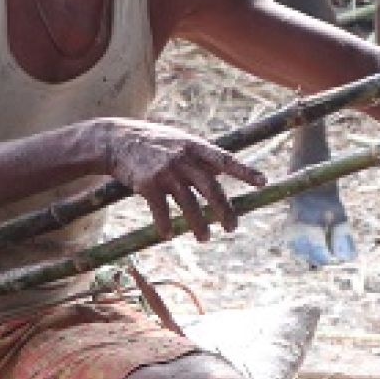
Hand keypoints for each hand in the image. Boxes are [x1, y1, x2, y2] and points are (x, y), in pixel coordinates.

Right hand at [92, 118, 267, 242]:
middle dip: (224, 210)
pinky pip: (160, 210)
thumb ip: (199, 156)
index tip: (263, 182)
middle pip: (211, 188)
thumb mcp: (178, 140)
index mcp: (194, 146)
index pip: (225, 160)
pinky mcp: (147, 184)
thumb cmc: (152, 142)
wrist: (115, 139)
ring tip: (204, 238)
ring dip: (198, 224)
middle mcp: (183, 158)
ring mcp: (165, 171)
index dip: (245, 171)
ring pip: (188, 204)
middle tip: (232, 228)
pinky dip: (164, 224)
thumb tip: (222, 172)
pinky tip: (168, 234)